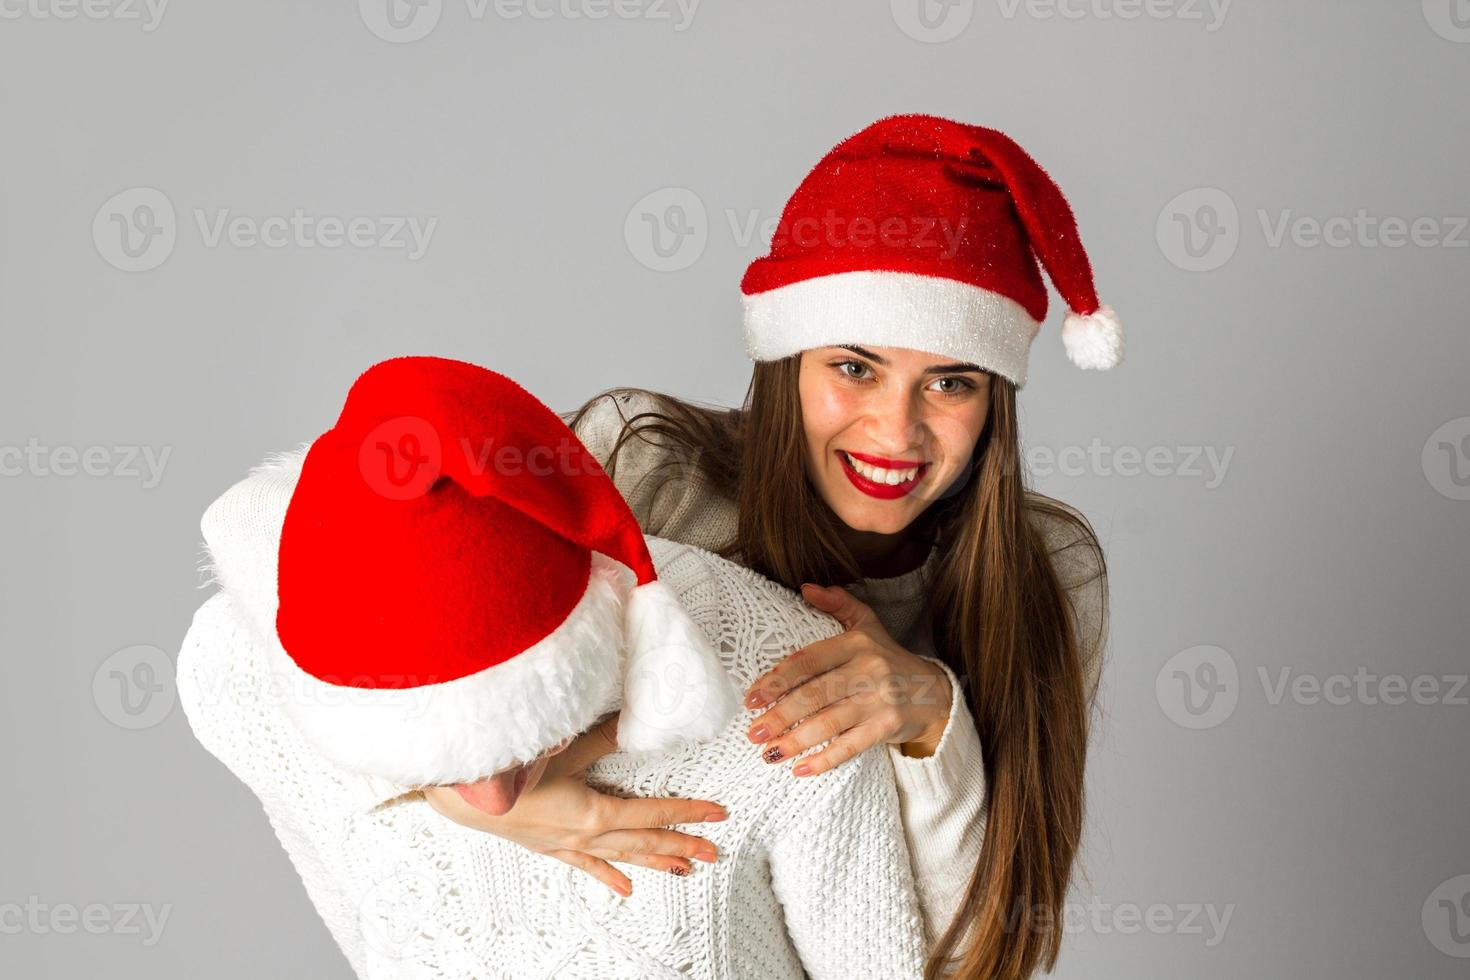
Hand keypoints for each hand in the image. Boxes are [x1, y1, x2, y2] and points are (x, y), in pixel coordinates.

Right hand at [421, 712, 726, 896]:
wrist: (460, 796)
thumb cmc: (507, 772)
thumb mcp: (562, 747)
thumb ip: (602, 736)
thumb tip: (634, 721)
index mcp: (594, 813)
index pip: (653, 814)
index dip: (687, 813)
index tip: (716, 814)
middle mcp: (586, 835)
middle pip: (644, 841)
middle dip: (682, 844)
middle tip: (714, 850)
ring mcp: (568, 844)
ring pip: (622, 857)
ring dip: (655, 862)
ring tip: (685, 871)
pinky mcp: (550, 846)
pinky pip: (587, 866)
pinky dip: (609, 875)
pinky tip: (626, 889)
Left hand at [743, 584, 953, 775]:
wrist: (935, 692)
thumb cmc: (889, 658)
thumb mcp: (868, 625)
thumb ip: (839, 603)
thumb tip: (806, 588)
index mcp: (857, 643)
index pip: (809, 660)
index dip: (778, 679)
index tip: (752, 698)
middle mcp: (869, 669)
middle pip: (815, 694)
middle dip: (780, 716)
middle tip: (753, 733)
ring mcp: (881, 699)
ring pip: (830, 722)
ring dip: (796, 740)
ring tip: (769, 753)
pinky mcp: (889, 726)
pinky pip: (852, 746)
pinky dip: (825, 760)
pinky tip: (801, 769)